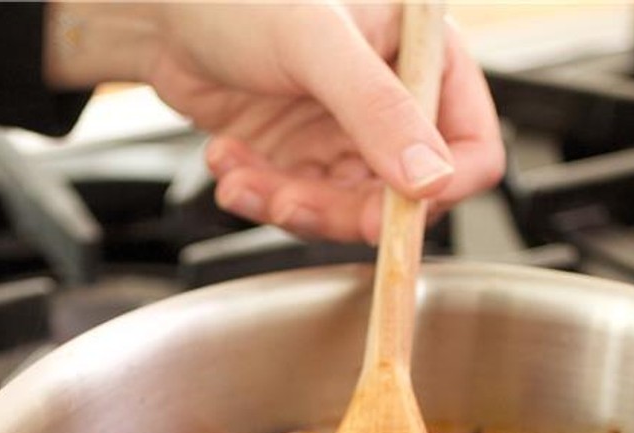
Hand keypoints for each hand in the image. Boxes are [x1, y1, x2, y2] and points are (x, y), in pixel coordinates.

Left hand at [45, 2, 504, 242]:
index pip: (472, 145)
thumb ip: (378, 111)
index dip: (443, 188)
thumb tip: (431, 178)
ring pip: (346, 211)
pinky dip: (261, 197)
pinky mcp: (301, 156)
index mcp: (422, 58)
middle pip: (402, 196)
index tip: (396, 210)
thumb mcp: (318, 45)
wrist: (162, 10)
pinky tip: (229, 162)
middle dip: (342, 210)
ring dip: (291, 206)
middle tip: (293, 201)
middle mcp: (392, 102)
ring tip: (243, 177)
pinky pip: (300, 204)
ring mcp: (345, 134)